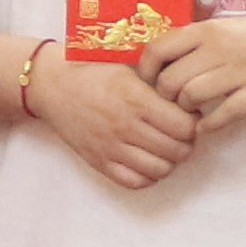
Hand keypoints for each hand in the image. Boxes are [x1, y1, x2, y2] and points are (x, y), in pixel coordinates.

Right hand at [26, 49, 202, 189]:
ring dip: (169, 160)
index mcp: (136, 98)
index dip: (193, 122)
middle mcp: (125, 125)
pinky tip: (146, 159)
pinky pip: (135, 181)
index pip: (186, 126)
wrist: (51, 84)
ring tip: (164, 146)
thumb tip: (190, 93)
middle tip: (180, 132)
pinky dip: (147, 175)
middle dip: (186, 143)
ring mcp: (111, 147)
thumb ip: (159, 79)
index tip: (189, 115)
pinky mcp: (99, 161)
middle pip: (178, 150)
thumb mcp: (128, 65)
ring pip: (161, 169)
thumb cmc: (92, 70)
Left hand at [143, 12, 245, 136]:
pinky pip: (223, 115)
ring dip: (186, 111)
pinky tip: (207, 127)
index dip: (145, 71)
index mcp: (208, 29)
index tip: (148, 83)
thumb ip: (197, 41)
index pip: (158, 49)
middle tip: (172, 103)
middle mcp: (220, 48)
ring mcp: (241, 72)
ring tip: (191, 113)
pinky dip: (209, 126)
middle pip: (170, 79)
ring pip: (192, 97)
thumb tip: (160, 57)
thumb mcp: (227, 27)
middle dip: (165, 97)